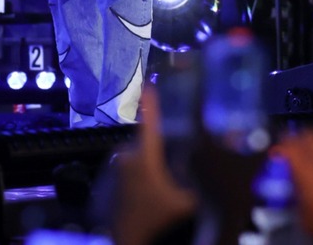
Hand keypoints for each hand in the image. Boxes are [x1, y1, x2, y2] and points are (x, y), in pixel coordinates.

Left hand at [108, 85, 197, 244]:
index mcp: (145, 155)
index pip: (150, 119)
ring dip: (143, 168)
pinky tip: (139, 196)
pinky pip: (122, 171)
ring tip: (152, 192)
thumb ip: (197, 183)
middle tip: (166, 178)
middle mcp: (125, 154)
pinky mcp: (103, 178)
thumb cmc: (153, 220)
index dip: (152, 100)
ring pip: (133, 158)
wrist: (121, 238)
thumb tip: (209, 171)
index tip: (150, 83)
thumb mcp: (185, 202)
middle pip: (145, 144)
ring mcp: (111, 166)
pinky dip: (131, 178)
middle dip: (156, 155)